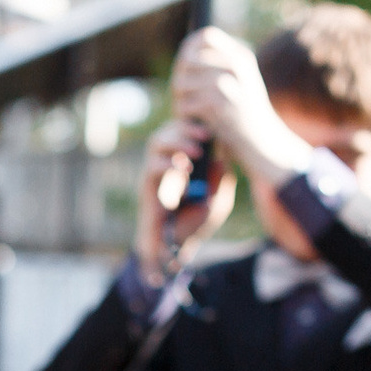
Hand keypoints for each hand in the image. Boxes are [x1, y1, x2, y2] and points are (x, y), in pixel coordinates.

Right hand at [134, 119, 237, 282]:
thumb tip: (224, 153)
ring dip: (177, 142)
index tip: (213, 128)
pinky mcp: (146, 186)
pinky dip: (168, 165)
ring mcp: (154, 172)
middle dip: (187, 128)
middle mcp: (166, 162)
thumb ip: (222, 178)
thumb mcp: (219, 200)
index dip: (195, 123)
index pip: (184, 129)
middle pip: (169, 128)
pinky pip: (151, 166)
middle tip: (204, 136)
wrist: (174, 247)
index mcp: (184, 160)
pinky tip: (185, 174)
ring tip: (195, 153)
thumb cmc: (195, 224)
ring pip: (156, 141)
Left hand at [169, 28, 313, 186]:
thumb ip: (219, 67)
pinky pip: (186, 104)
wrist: (266, 145)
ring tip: (186, 111)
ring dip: (179, 100)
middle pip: (188, 60)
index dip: (190, 49)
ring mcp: (226, 85)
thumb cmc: (249, 117)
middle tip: (181, 96)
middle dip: (179, 79)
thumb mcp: (242, 83)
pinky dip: (185, 117)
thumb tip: (187, 55)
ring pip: (183, 83)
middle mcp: (235, 66)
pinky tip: (192, 124)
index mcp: (241, 57)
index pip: (206, 37)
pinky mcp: (217, 107)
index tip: (186, 67)